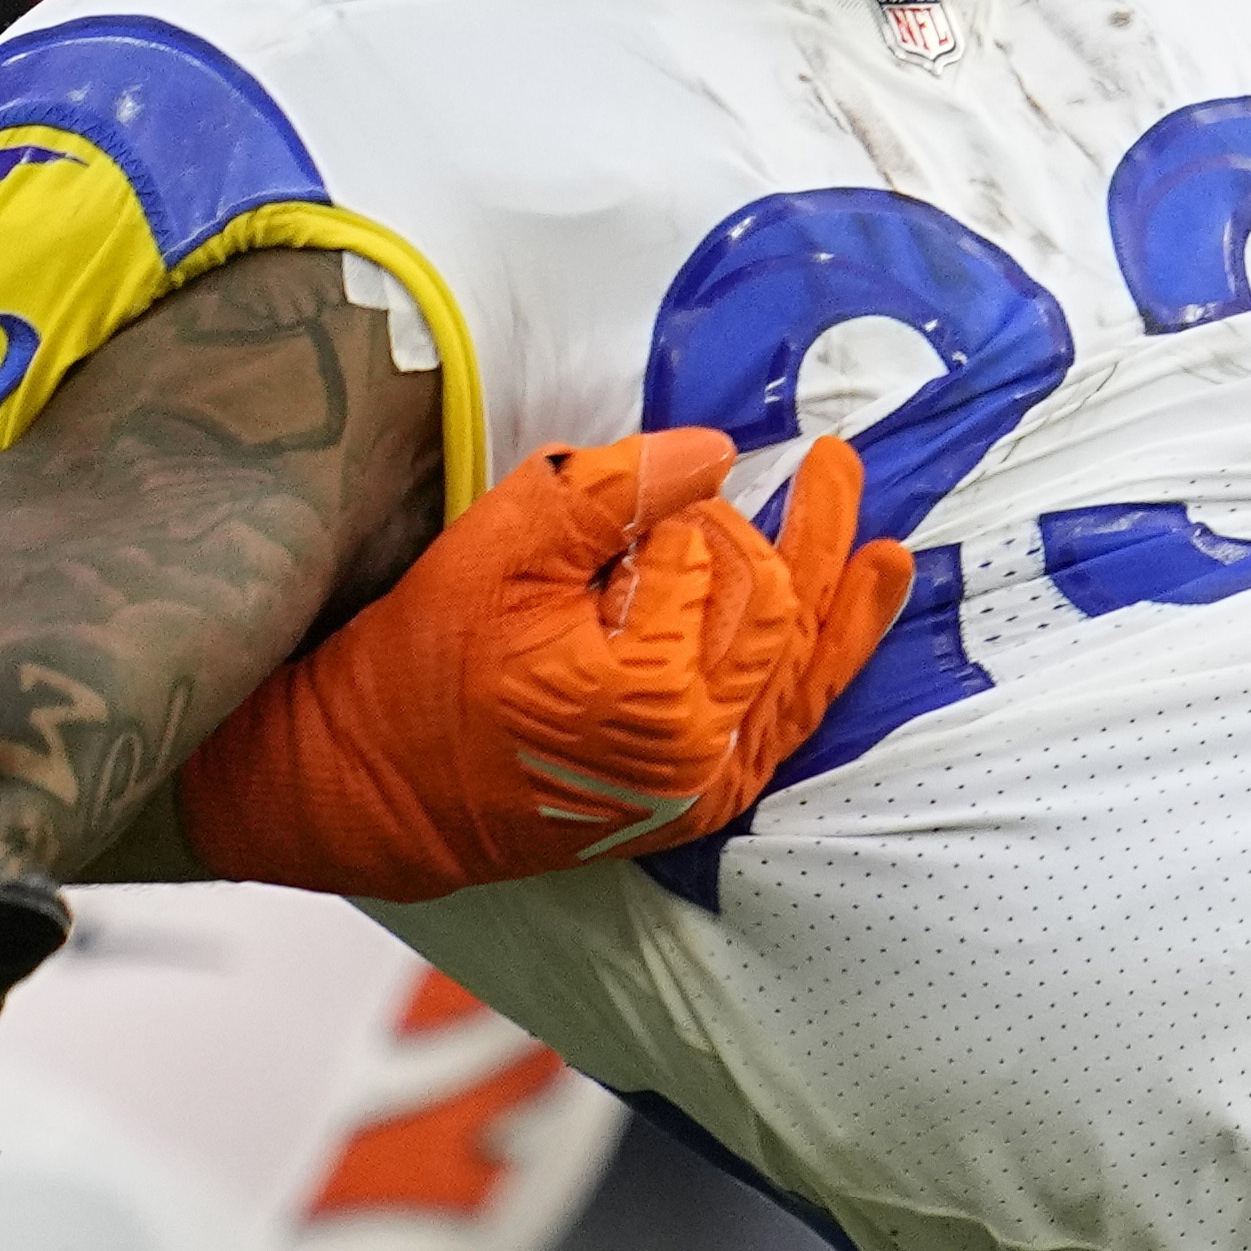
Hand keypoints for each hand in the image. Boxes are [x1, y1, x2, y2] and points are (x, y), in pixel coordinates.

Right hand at [180, 429, 913, 899]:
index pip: (715, 559)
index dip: (678, 514)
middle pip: (775, 604)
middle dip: (764, 532)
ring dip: (834, 567)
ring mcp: (708, 783)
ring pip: (802, 654)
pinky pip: (796, 711)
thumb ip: (605, 493)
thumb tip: (715, 452)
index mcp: (651, 694)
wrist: (373, 791)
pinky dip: (842, 641)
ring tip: (848, 481)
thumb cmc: (418, 671)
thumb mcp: (494, 553)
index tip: (632, 506)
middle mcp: (699, 751)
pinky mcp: (704, 797)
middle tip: (769, 472)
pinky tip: (877, 577)